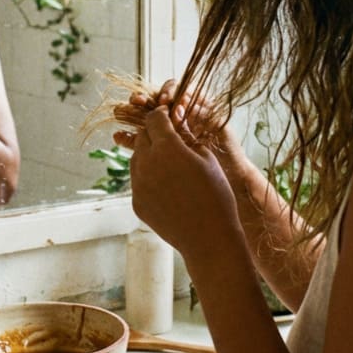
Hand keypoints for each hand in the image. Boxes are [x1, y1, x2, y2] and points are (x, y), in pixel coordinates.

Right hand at [115, 80, 245, 166]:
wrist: (230, 178)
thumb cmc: (227, 151)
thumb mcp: (217, 126)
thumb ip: (201, 112)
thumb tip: (183, 98)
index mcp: (191, 108)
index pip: (174, 93)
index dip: (167, 92)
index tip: (165, 100)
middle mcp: (176, 118)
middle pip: (153, 104)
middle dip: (142, 101)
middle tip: (135, 102)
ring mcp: (166, 134)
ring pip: (143, 121)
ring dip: (130, 116)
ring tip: (119, 113)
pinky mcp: (157, 151)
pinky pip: (139, 142)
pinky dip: (128, 139)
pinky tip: (118, 137)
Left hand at [129, 106, 243, 262]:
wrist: (208, 238)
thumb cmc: (216, 196)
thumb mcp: (207, 159)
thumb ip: (188, 138)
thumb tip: (178, 124)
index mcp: (167, 147)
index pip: (154, 119)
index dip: (161, 114)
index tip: (168, 116)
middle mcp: (147, 163)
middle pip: (142, 137)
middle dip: (153, 133)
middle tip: (168, 139)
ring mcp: (138, 185)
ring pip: (136, 159)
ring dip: (148, 155)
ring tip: (168, 164)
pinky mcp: (136, 203)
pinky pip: (137, 181)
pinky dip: (148, 177)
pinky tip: (166, 186)